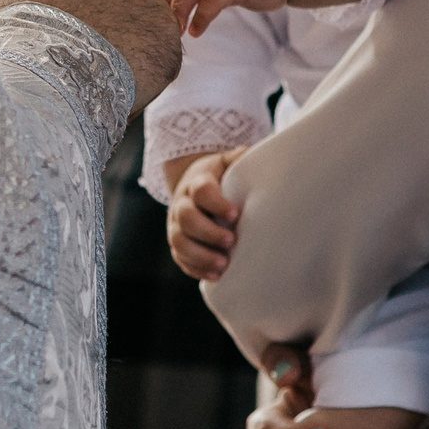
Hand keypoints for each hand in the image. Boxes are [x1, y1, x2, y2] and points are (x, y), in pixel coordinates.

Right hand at [0, 0, 180, 112]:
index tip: (45, 36)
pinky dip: (138, 77)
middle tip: (66, 60)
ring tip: (88, 80)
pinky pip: (154, 58)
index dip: (57, 12)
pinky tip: (111, 89)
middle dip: (91, 27)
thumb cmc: (8, 31)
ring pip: (133, 27)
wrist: (44, 70)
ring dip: (118, 50)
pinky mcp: (166, 39)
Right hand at [165, 147, 247, 280]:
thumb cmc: (218, 177)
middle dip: (208, 233)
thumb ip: (237, 158)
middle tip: (230, 242)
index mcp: (196, 184)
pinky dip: (196, 269)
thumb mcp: (225, 163)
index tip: (235, 214)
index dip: (216, 203)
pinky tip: (215, 276)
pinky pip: (180, 258)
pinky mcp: (177, 244)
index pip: (201, 192)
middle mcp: (181, 204)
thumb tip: (251, 152)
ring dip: (200, 256)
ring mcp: (176, 226)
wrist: (193, 187)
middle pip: (186, 219)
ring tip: (223, 265)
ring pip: (180, 242)